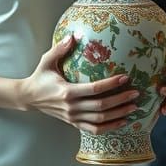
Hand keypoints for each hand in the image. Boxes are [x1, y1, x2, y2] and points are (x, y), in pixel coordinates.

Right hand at [19, 35, 139, 133]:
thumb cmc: (40, 77)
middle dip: (120, 100)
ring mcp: (73, 118)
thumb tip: (74, 35)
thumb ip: (60, 49)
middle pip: (101, 107)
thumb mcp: (47, 61)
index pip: (94, 89)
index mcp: (67, 92)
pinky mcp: (74, 123)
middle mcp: (71, 107)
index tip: (125, 77)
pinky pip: (94, 130)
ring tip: (133, 107)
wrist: (29, 97)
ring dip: (119, 114)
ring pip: (100, 120)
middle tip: (136, 93)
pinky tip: (122, 121)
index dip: (111, 84)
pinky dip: (110, 127)